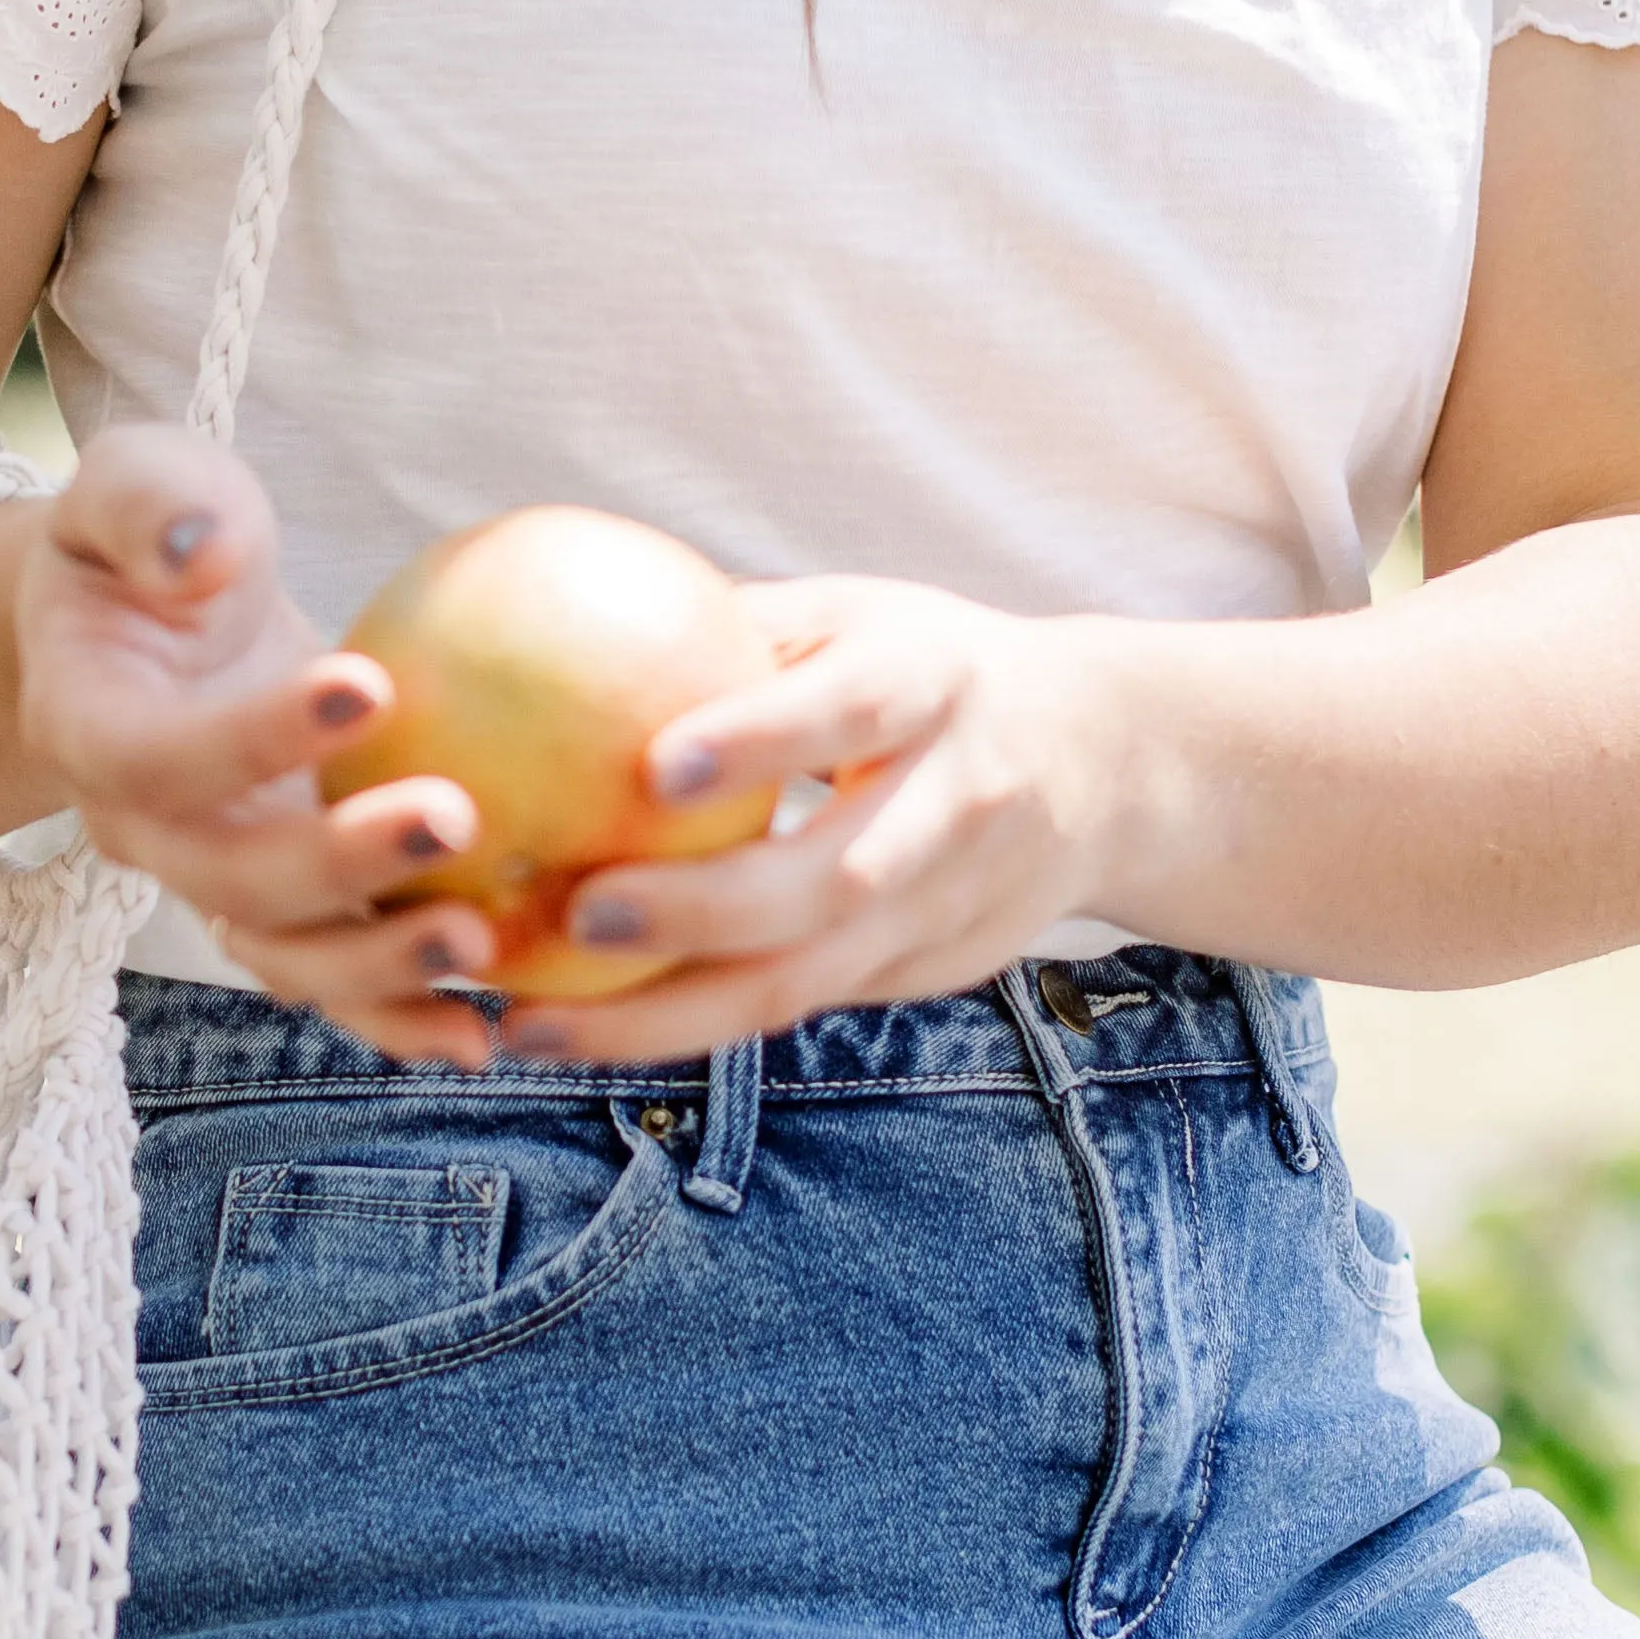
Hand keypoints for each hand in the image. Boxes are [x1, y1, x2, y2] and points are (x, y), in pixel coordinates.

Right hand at [10, 429, 504, 1060]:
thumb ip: (152, 503)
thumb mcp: (136, 478)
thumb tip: (204, 555)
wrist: (151, 622)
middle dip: (335, 865)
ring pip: (279, 954)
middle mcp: (137, 828)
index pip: (158, 755)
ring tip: (484, 938)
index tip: (367, 682)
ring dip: (377, 962)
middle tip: (456, 818)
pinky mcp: (282, 908)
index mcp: (85, 725)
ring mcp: (210, 879)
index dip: (250, 738)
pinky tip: (491, 1033)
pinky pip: (333, 984)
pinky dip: (401, 1020)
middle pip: (224, 880)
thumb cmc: (154, 534)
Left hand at [491, 576, 1127, 1066]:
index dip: (763, 741)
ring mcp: (948, 905)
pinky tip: (584, 1033)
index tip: (657, 767)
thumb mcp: (864, 618)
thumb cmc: (934, 671)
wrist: (1106, 765)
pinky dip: (686, 1027)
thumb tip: (560, 605)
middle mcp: (954, 803)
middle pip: (832, 878)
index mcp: (936, 685)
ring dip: (663, 1016)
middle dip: (700, 910)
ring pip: (804, 978)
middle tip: (577, 915)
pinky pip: (797, 1007)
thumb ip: (738, 626)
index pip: (855, 712)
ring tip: (533, 1028)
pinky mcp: (927, 972)